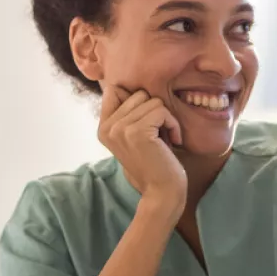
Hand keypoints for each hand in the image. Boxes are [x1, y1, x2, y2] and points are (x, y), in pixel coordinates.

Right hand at [99, 84, 186, 206]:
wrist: (162, 191)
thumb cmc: (155, 162)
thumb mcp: (135, 135)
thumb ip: (127, 112)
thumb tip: (128, 83)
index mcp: (103, 127)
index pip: (115, 89)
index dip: (137, 99)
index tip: (147, 121)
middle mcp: (107, 127)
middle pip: (139, 93)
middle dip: (155, 111)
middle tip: (157, 135)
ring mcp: (119, 129)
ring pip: (152, 100)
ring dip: (166, 119)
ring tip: (164, 140)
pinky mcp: (136, 132)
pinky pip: (162, 110)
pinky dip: (173, 125)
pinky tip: (171, 142)